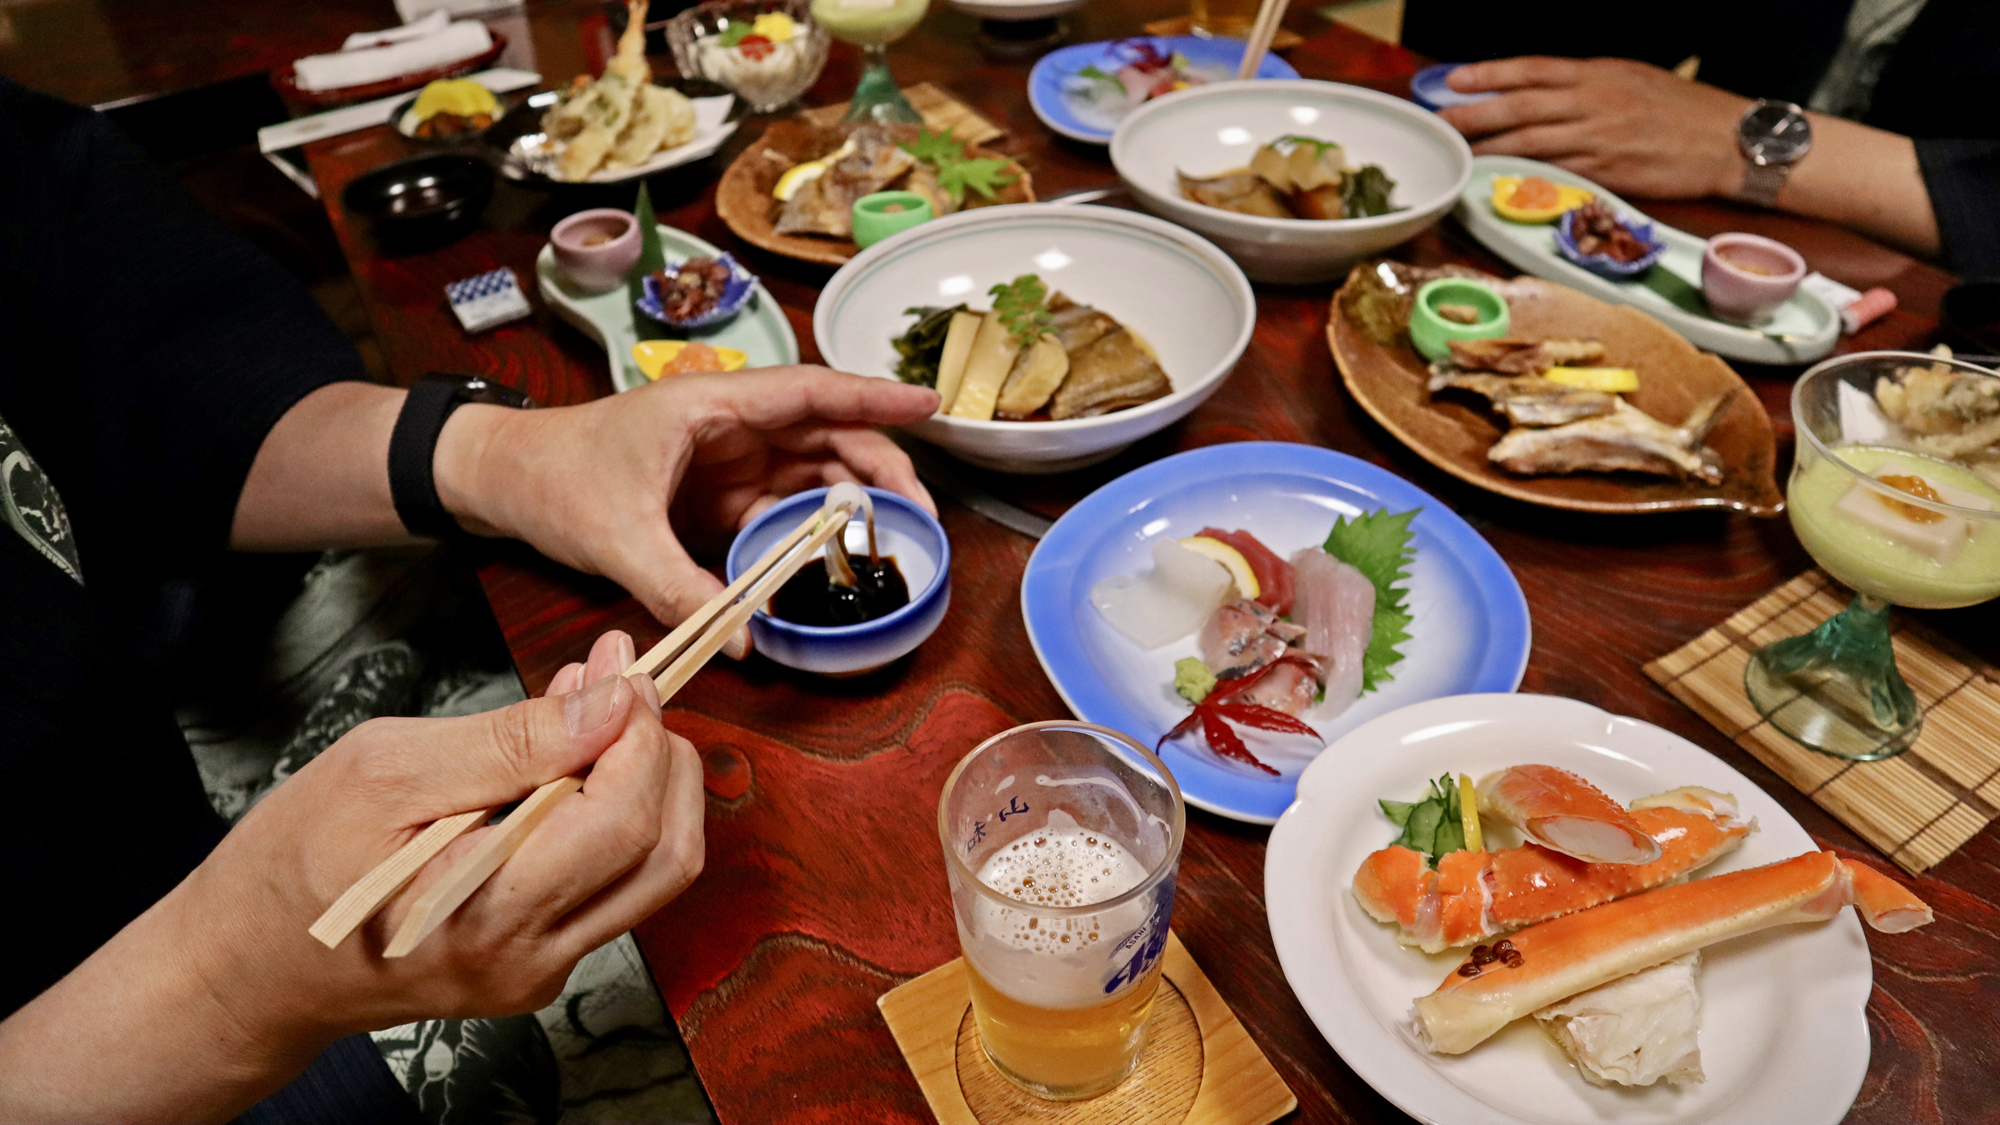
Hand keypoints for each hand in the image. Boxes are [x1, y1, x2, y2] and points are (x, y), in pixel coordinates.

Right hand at [0, 631, 703, 1122]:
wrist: (245, 968)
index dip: (641, 732)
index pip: (625, 818)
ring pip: (654, 871)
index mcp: (489, 911)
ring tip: (598, 707)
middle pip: (664, 849)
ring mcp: (540, 969)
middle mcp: (531, 957)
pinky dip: (614, 813)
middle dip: (660, 751)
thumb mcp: (383, 771)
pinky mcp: (539, 964)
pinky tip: (570, 760)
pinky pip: (612, 885)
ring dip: (647, 780)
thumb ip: (511, 741)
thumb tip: (613, 703)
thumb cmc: (292, 864)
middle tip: (621, 678)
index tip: (622, 665)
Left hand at [440, 367, 940, 656]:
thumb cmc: (554, 476)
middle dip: (881, 467)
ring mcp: (728, 463)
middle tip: (922, 512)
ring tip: (894, 538)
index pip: (811, 393)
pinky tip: (840, 558)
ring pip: (812, 473)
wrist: (503, 479)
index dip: (874, 399)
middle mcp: (730, 427)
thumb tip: (739, 638)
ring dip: (854, 501)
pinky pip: (781, 512)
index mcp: (711, 406)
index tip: (929, 404)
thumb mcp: (614, 534)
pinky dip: (815, 532)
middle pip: (827, 435)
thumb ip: (678, 585)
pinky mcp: (718, 499)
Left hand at [1438, 58, 1751, 200]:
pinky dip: (1522, 174)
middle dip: (1474, 115)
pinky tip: (1497, 179)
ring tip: (1457, 155)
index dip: (1490, 74)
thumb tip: (1543, 92)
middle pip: (1520, 107)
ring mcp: (1598, 140)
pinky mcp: (1606, 173)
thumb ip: (1587, 85)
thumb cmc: (1681, 109)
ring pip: (1530, 143)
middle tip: (1441, 124)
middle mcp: (1593, 104)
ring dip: (1489, 149)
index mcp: (1597, 74)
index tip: (1454, 81)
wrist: (1728, 141)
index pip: (1532, 70)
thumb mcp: (1632, 79)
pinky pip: (1554, 172)